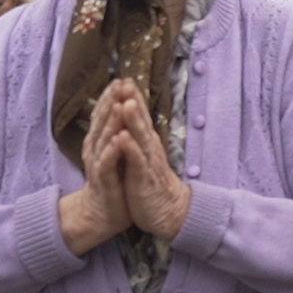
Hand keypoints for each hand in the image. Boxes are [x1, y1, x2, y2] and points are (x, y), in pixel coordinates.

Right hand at [57, 84, 132, 255]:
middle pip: (103, 121)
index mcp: (100, 141)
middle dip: (110, 101)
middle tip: (119, 82)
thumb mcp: (115, 154)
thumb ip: (116, 133)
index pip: (105, 115)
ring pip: (104, 138)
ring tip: (119, 104)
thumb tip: (122, 110)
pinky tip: (119, 139)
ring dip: (111, 121)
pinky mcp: (103, 180)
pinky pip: (107, 163)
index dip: (112, 97)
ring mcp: (98, 164)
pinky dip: (113, 150)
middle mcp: (96, 149)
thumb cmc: (112, 181)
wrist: (101, 214)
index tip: (122, 78)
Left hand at [109, 80, 192, 238]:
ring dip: (133, 120)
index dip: (133, 98)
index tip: (124, 78)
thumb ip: (138, 139)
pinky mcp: (145, 179)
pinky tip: (123, 137)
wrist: (169, 213)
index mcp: (147, 143)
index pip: (139, 117)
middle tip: (127, 81)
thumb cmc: (152, 185)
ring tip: (125, 102)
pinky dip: (130, 149)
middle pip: (141, 121)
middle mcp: (150, 149)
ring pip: (141, 138)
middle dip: (133, 101)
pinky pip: (137, 162)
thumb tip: (131, 121)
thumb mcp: (143, 158)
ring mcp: (148, 163)